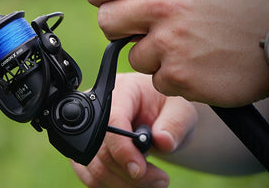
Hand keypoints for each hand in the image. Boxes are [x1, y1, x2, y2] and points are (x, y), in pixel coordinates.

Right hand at [71, 73, 196, 187]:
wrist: (162, 118)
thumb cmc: (169, 108)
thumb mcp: (181, 110)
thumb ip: (174, 124)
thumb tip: (163, 141)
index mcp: (120, 91)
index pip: (110, 121)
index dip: (122, 149)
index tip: (140, 170)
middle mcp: (97, 110)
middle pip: (100, 150)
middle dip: (128, 172)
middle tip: (160, 180)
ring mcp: (88, 132)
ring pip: (95, 168)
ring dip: (124, 183)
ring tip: (155, 182)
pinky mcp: (87, 153)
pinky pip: (92, 178)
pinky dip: (115, 185)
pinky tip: (137, 183)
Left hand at [86, 0, 268, 106]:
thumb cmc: (239, 9)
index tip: (109, 4)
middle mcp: (164, 8)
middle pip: (107, 24)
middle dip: (119, 30)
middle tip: (140, 31)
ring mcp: (170, 44)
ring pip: (134, 57)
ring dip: (154, 57)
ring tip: (187, 48)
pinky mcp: (178, 76)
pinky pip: (157, 80)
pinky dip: (173, 77)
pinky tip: (197, 66)